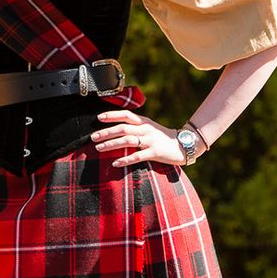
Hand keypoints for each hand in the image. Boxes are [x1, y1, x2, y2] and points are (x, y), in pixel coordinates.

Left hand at [90, 110, 205, 167]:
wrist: (184, 145)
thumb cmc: (163, 138)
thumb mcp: (150, 128)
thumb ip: (136, 128)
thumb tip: (117, 130)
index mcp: (144, 122)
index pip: (126, 115)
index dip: (112, 115)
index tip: (98, 118)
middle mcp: (146, 129)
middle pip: (123, 128)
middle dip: (106, 132)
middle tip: (93, 137)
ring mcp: (151, 140)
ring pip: (128, 140)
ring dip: (112, 144)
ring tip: (99, 148)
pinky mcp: (155, 153)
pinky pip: (137, 156)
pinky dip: (125, 159)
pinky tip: (115, 162)